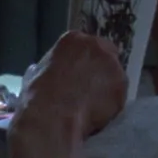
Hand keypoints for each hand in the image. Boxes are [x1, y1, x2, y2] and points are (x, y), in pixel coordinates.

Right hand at [7, 33, 126, 157]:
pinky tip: (98, 116)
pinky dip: (111, 106)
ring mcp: (112, 66)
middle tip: (90, 91)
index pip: (86, 46)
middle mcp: (97, 47)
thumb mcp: (34, 73)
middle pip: (106, 56)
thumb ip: (48, 67)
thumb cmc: (37, 96)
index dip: (85, 62)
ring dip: (107, 89)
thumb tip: (43, 70)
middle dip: (100, 72)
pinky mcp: (122, 87)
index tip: (81, 76)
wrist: (52, 118)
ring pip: (115, 77)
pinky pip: (119, 96)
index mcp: (74, 40)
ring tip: (93, 107)